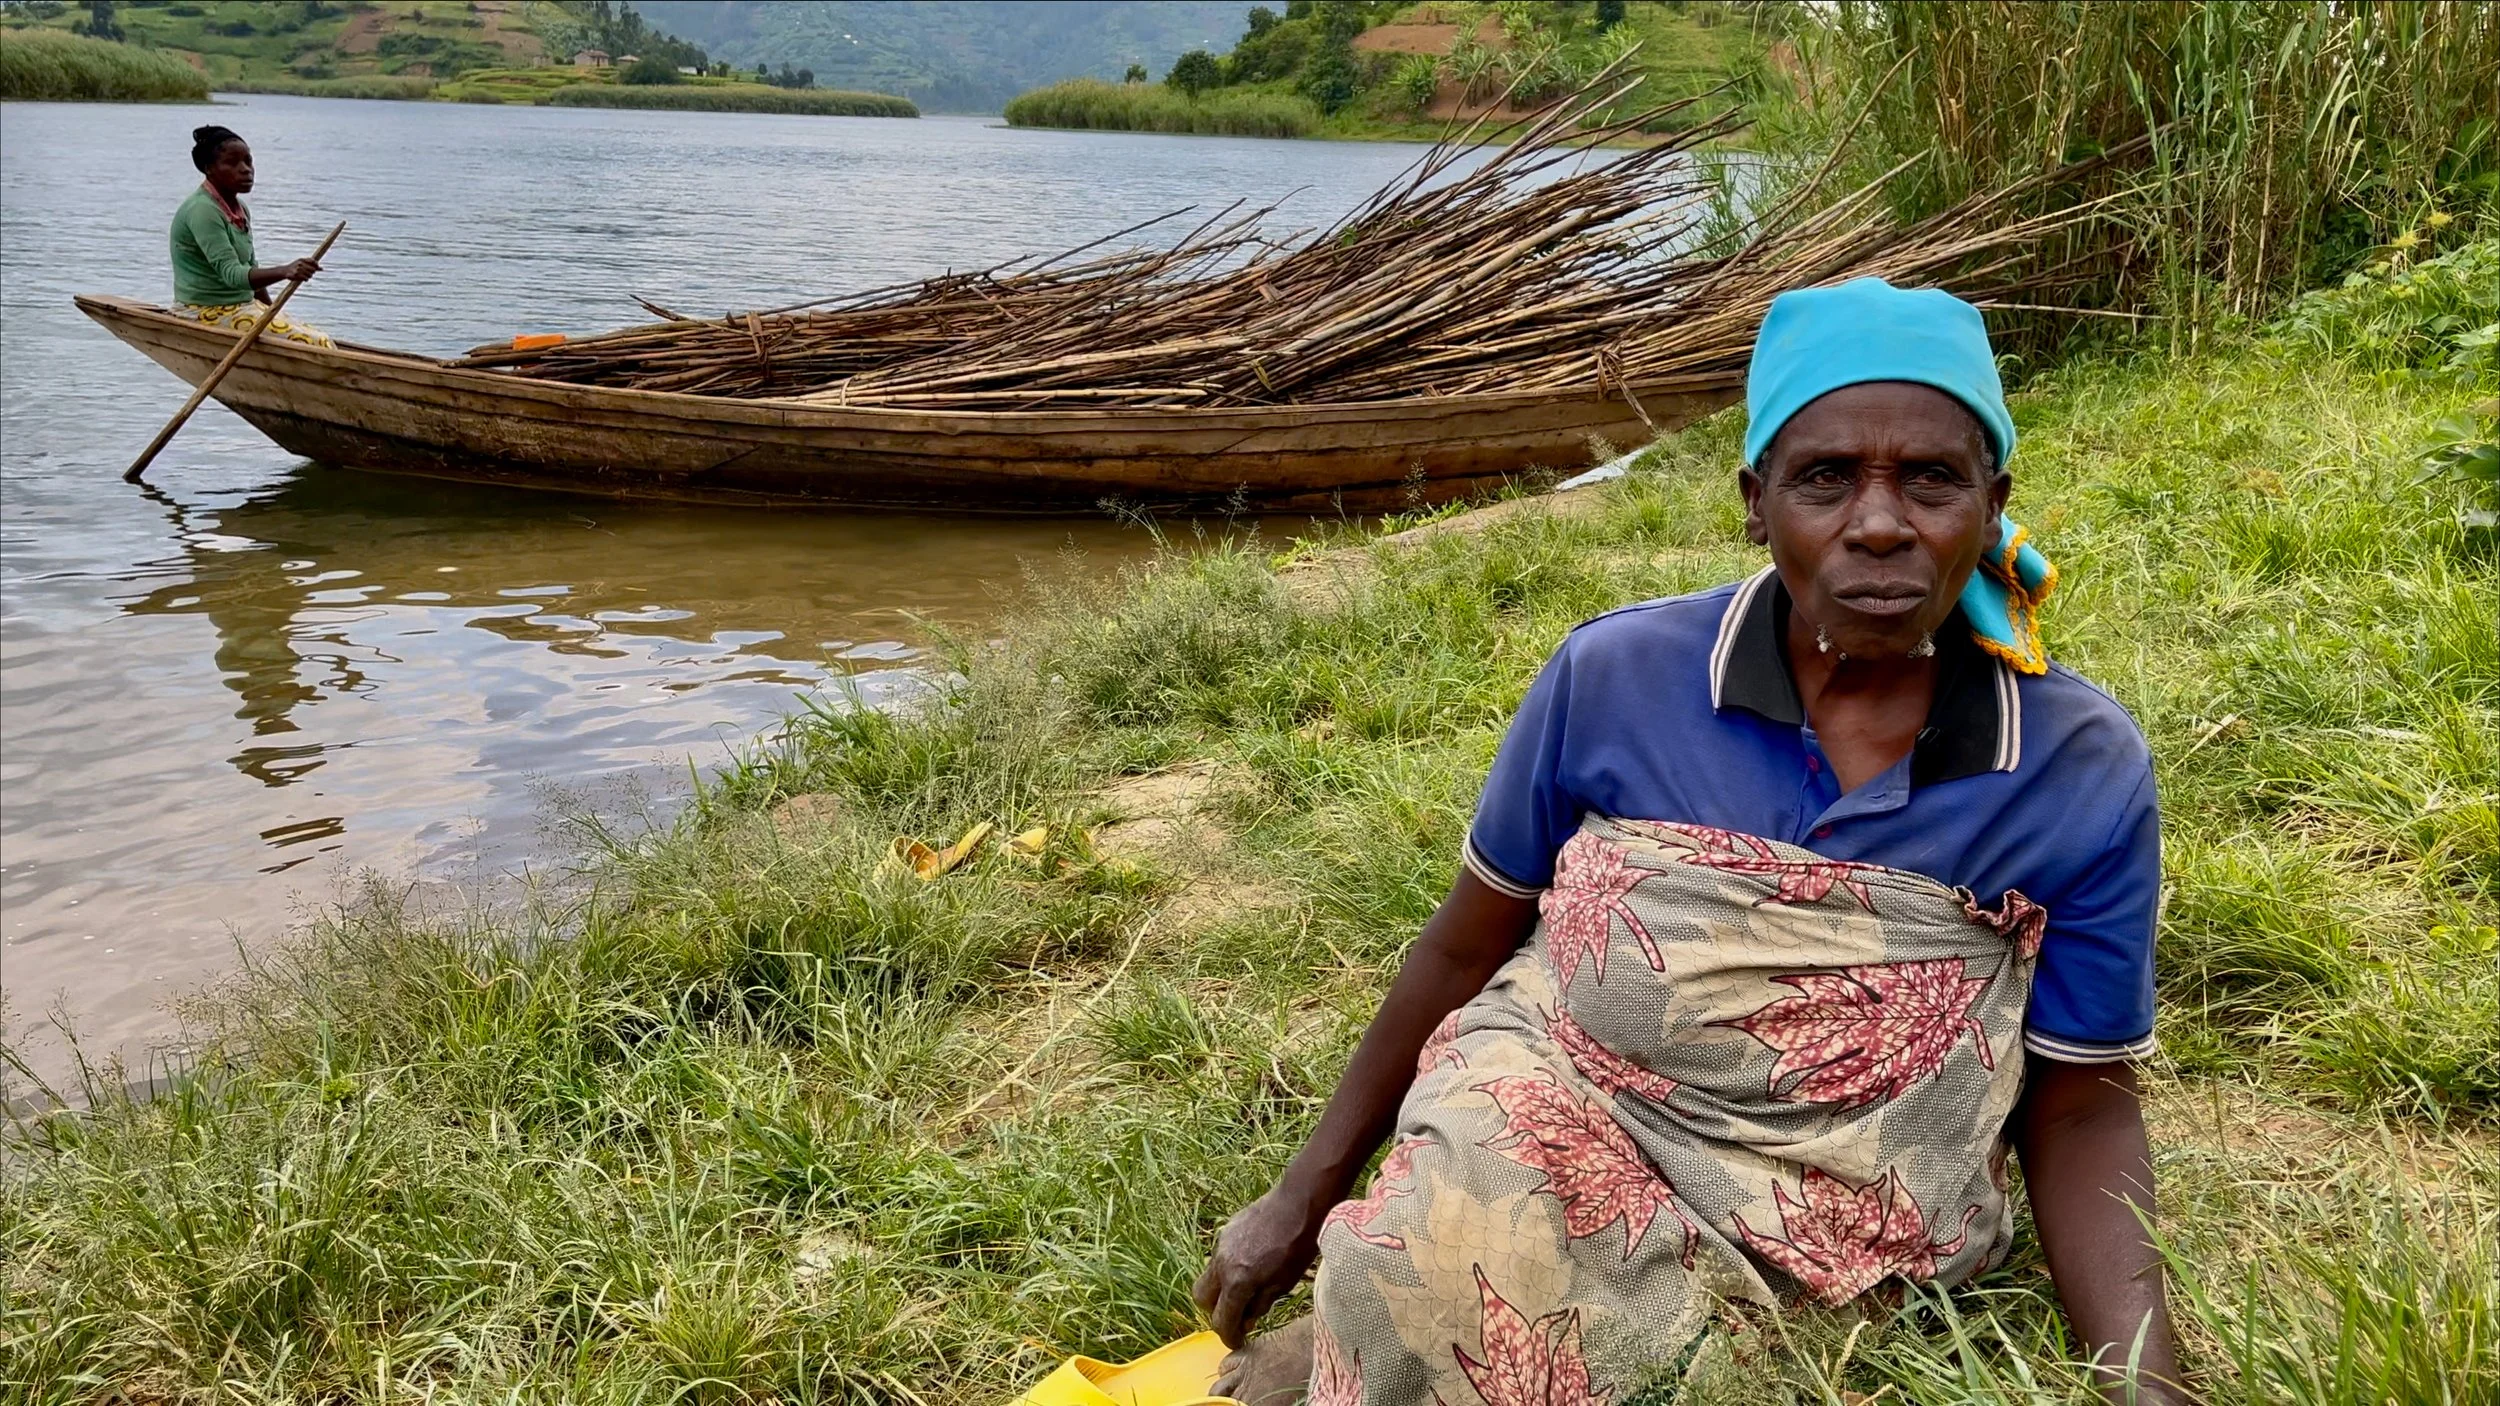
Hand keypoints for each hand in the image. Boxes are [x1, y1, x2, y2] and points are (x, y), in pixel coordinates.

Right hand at [283, 257, 321, 282]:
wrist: (284, 271)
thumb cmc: (295, 267)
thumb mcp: (302, 263)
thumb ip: (312, 265)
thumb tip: (322, 269)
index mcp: (301, 260)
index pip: (313, 261)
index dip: (316, 265)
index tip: (317, 268)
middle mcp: (300, 263)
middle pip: (313, 269)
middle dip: (312, 272)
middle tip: (308, 272)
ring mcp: (298, 269)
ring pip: (310, 275)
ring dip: (309, 276)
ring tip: (304, 275)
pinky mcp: (296, 275)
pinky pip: (306, 279)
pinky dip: (306, 279)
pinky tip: (303, 278)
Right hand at [1192, 1182, 1329, 1347]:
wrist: (1298, 1204)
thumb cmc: (1298, 1246)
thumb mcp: (1283, 1284)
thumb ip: (1259, 1305)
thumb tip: (1245, 1320)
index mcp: (1237, 1282)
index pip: (1221, 1320)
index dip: (1229, 1336)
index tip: (1236, 1340)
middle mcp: (1222, 1264)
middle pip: (1202, 1299)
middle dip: (1215, 1311)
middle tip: (1236, 1314)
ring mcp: (1220, 1245)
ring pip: (1208, 1276)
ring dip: (1221, 1288)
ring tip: (1245, 1288)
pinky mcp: (1225, 1231)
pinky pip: (1219, 1257)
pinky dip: (1228, 1268)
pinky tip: (1250, 1264)